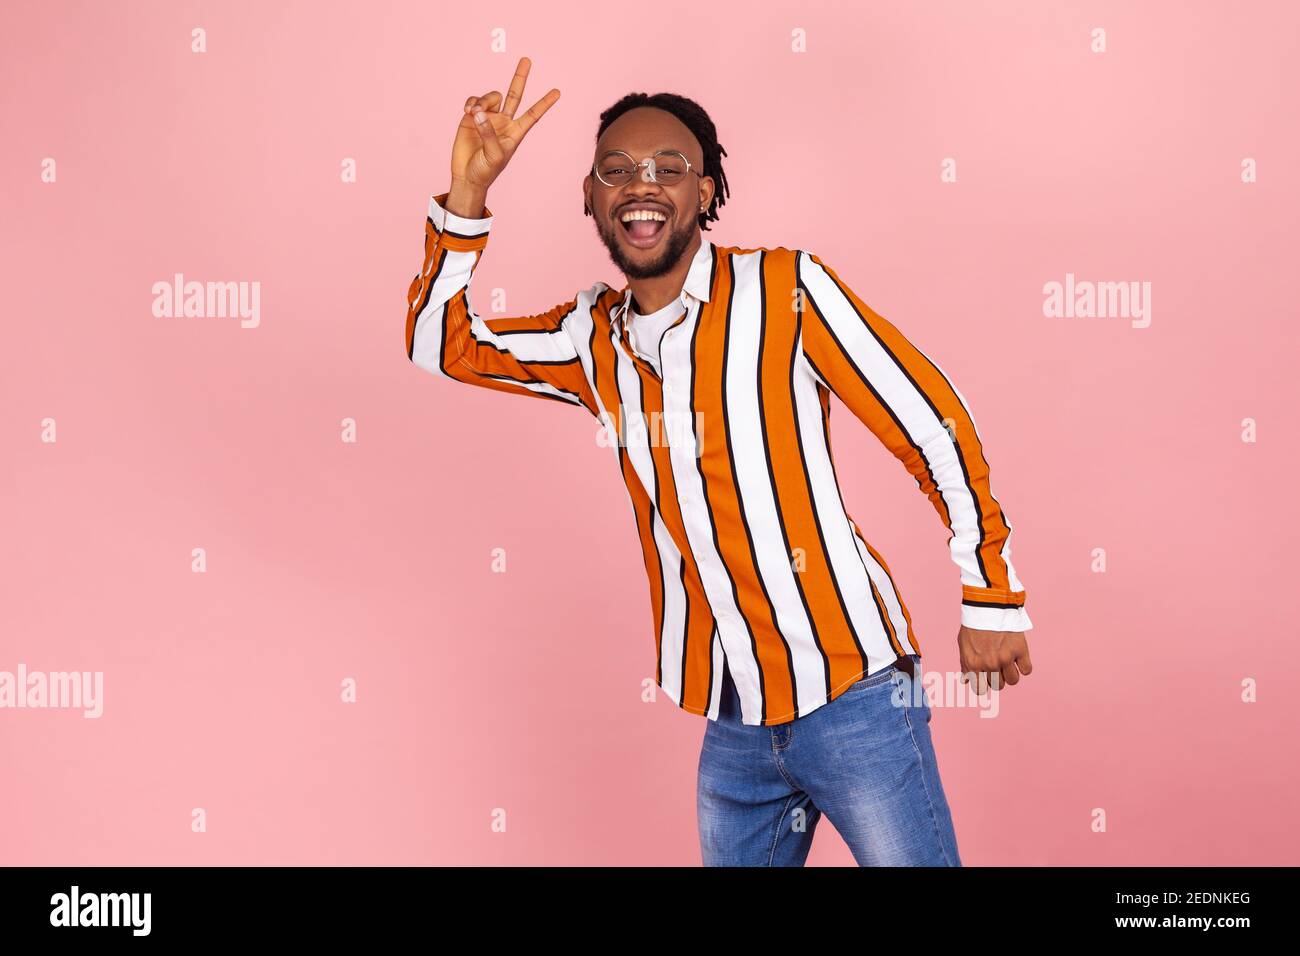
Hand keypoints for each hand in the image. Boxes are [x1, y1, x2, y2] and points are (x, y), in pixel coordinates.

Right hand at [451, 56, 559, 194]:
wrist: (467, 176)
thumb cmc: (486, 171)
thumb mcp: (494, 155)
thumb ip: (489, 133)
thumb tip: (479, 113)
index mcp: (515, 132)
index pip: (533, 114)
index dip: (544, 103)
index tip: (558, 92)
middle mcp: (504, 122)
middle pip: (514, 95)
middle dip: (520, 77)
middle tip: (527, 60)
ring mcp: (488, 118)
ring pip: (491, 97)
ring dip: (483, 101)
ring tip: (473, 112)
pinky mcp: (471, 117)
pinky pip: (474, 101)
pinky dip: (471, 103)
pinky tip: (468, 111)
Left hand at [957, 626, 1031, 694]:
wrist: (988, 605)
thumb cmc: (974, 625)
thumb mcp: (964, 645)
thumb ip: (965, 665)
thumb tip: (965, 681)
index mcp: (974, 664)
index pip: (981, 690)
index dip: (984, 685)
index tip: (986, 678)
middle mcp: (990, 664)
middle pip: (999, 685)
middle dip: (998, 677)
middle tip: (997, 665)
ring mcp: (1006, 658)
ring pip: (1013, 680)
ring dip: (1011, 673)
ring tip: (1008, 661)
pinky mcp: (1020, 650)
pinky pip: (1026, 670)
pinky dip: (1024, 666)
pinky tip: (1018, 658)